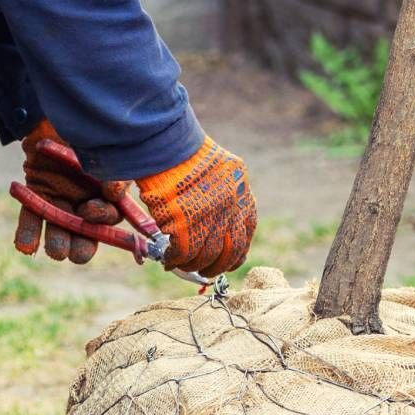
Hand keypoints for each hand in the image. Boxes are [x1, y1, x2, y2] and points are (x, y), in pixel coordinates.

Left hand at [14, 122, 121, 263]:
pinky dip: (28, 236)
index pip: (110, 222)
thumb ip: (114, 170)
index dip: (101, 221)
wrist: (50, 113)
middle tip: (75, 228)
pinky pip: (31, 223)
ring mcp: (60, 205)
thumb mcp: (102, 148)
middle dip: (82, 245)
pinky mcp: (35, 199)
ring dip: (58, 245)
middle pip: (86, 241)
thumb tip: (115, 192)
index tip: (89, 208)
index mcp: (106, 197)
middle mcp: (84, 206)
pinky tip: (27, 247)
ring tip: (56, 247)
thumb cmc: (85, 130)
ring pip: (59, 239)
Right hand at [136, 136, 256, 277]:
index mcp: (241, 194)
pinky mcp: (186, 225)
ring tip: (182, 265)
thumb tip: (213, 217)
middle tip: (206, 271)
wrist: (168, 143)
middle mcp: (230, 210)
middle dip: (218, 265)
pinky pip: (183, 253)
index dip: (237, 251)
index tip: (230, 260)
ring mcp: (209, 219)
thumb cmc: (186, 151)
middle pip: (230, 251)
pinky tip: (168, 260)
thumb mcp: (218, 169)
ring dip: (193, 265)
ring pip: (206, 256)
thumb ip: (222, 193)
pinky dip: (175, 260)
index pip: (246, 231)